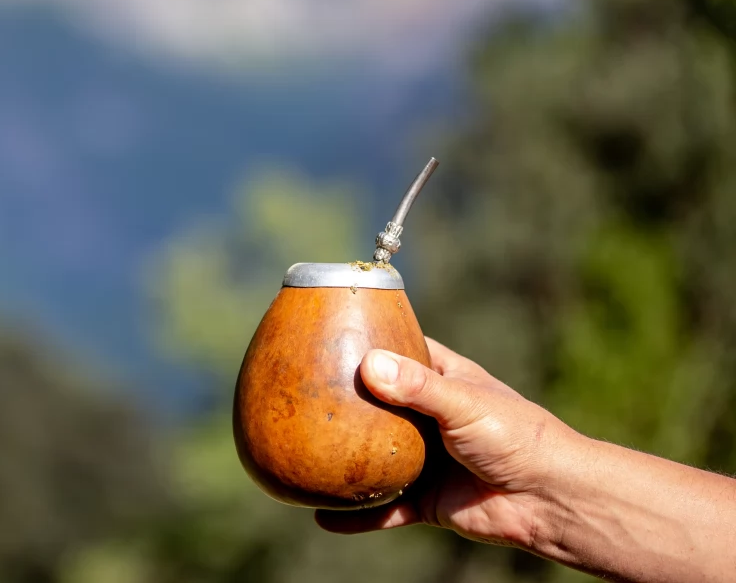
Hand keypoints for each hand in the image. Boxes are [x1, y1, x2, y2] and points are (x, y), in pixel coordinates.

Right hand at [314, 338, 576, 550]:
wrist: (550, 500)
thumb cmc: (518, 437)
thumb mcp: (466, 402)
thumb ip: (419, 387)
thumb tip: (368, 366)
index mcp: (442, 380)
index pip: (397, 349)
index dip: (365, 339)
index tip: (325, 330)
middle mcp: (427, 417)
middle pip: (374, 403)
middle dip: (340, 399)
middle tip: (295, 390)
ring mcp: (424, 459)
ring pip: (371, 457)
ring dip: (340, 458)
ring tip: (298, 452)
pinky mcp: (425, 500)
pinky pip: (381, 508)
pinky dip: (354, 514)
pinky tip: (322, 515)